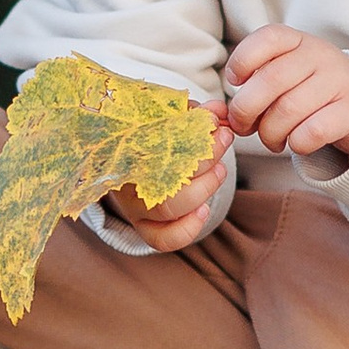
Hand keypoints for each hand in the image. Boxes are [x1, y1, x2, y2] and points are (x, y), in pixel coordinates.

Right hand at [109, 108, 233, 251]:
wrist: (132, 156)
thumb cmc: (152, 134)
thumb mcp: (170, 117)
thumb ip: (193, 114)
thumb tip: (219, 110)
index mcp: (125, 148)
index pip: (152, 140)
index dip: (187, 132)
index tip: (212, 122)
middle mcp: (126, 180)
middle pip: (165, 175)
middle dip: (203, 158)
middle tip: (223, 139)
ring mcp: (133, 207)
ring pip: (167, 209)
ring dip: (203, 188)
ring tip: (220, 169)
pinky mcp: (144, 227)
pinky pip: (163, 239)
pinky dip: (188, 228)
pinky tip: (205, 209)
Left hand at [225, 28, 348, 162]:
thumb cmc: (314, 92)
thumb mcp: (289, 76)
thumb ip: (256, 86)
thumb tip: (223, 114)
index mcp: (299, 41)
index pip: (268, 38)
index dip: (243, 60)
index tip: (236, 82)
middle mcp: (321, 56)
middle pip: (271, 80)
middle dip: (246, 110)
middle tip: (244, 126)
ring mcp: (340, 82)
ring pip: (288, 110)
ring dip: (270, 133)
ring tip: (272, 140)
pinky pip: (312, 131)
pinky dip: (296, 143)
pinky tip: (296, 143)